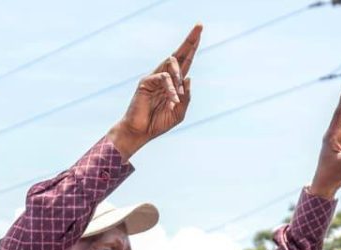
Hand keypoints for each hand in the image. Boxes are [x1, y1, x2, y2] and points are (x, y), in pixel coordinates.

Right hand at [108, 24, 200, 161]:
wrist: (140, 132)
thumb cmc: (158, 123)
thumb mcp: (179, 113)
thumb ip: (186, 97)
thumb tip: (189, 78)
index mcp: (174, 83)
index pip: (186, 61)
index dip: (193, 46)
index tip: (200, 30)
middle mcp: (165, 76)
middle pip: (179, 54)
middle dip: (190, 40)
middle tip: (199, 26)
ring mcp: (155, 77)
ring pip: (171, 62)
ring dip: (179, 75)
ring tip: (178, 96)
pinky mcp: (146, 81)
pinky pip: (163, 78)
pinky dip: (171, 88)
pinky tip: (173, 100)